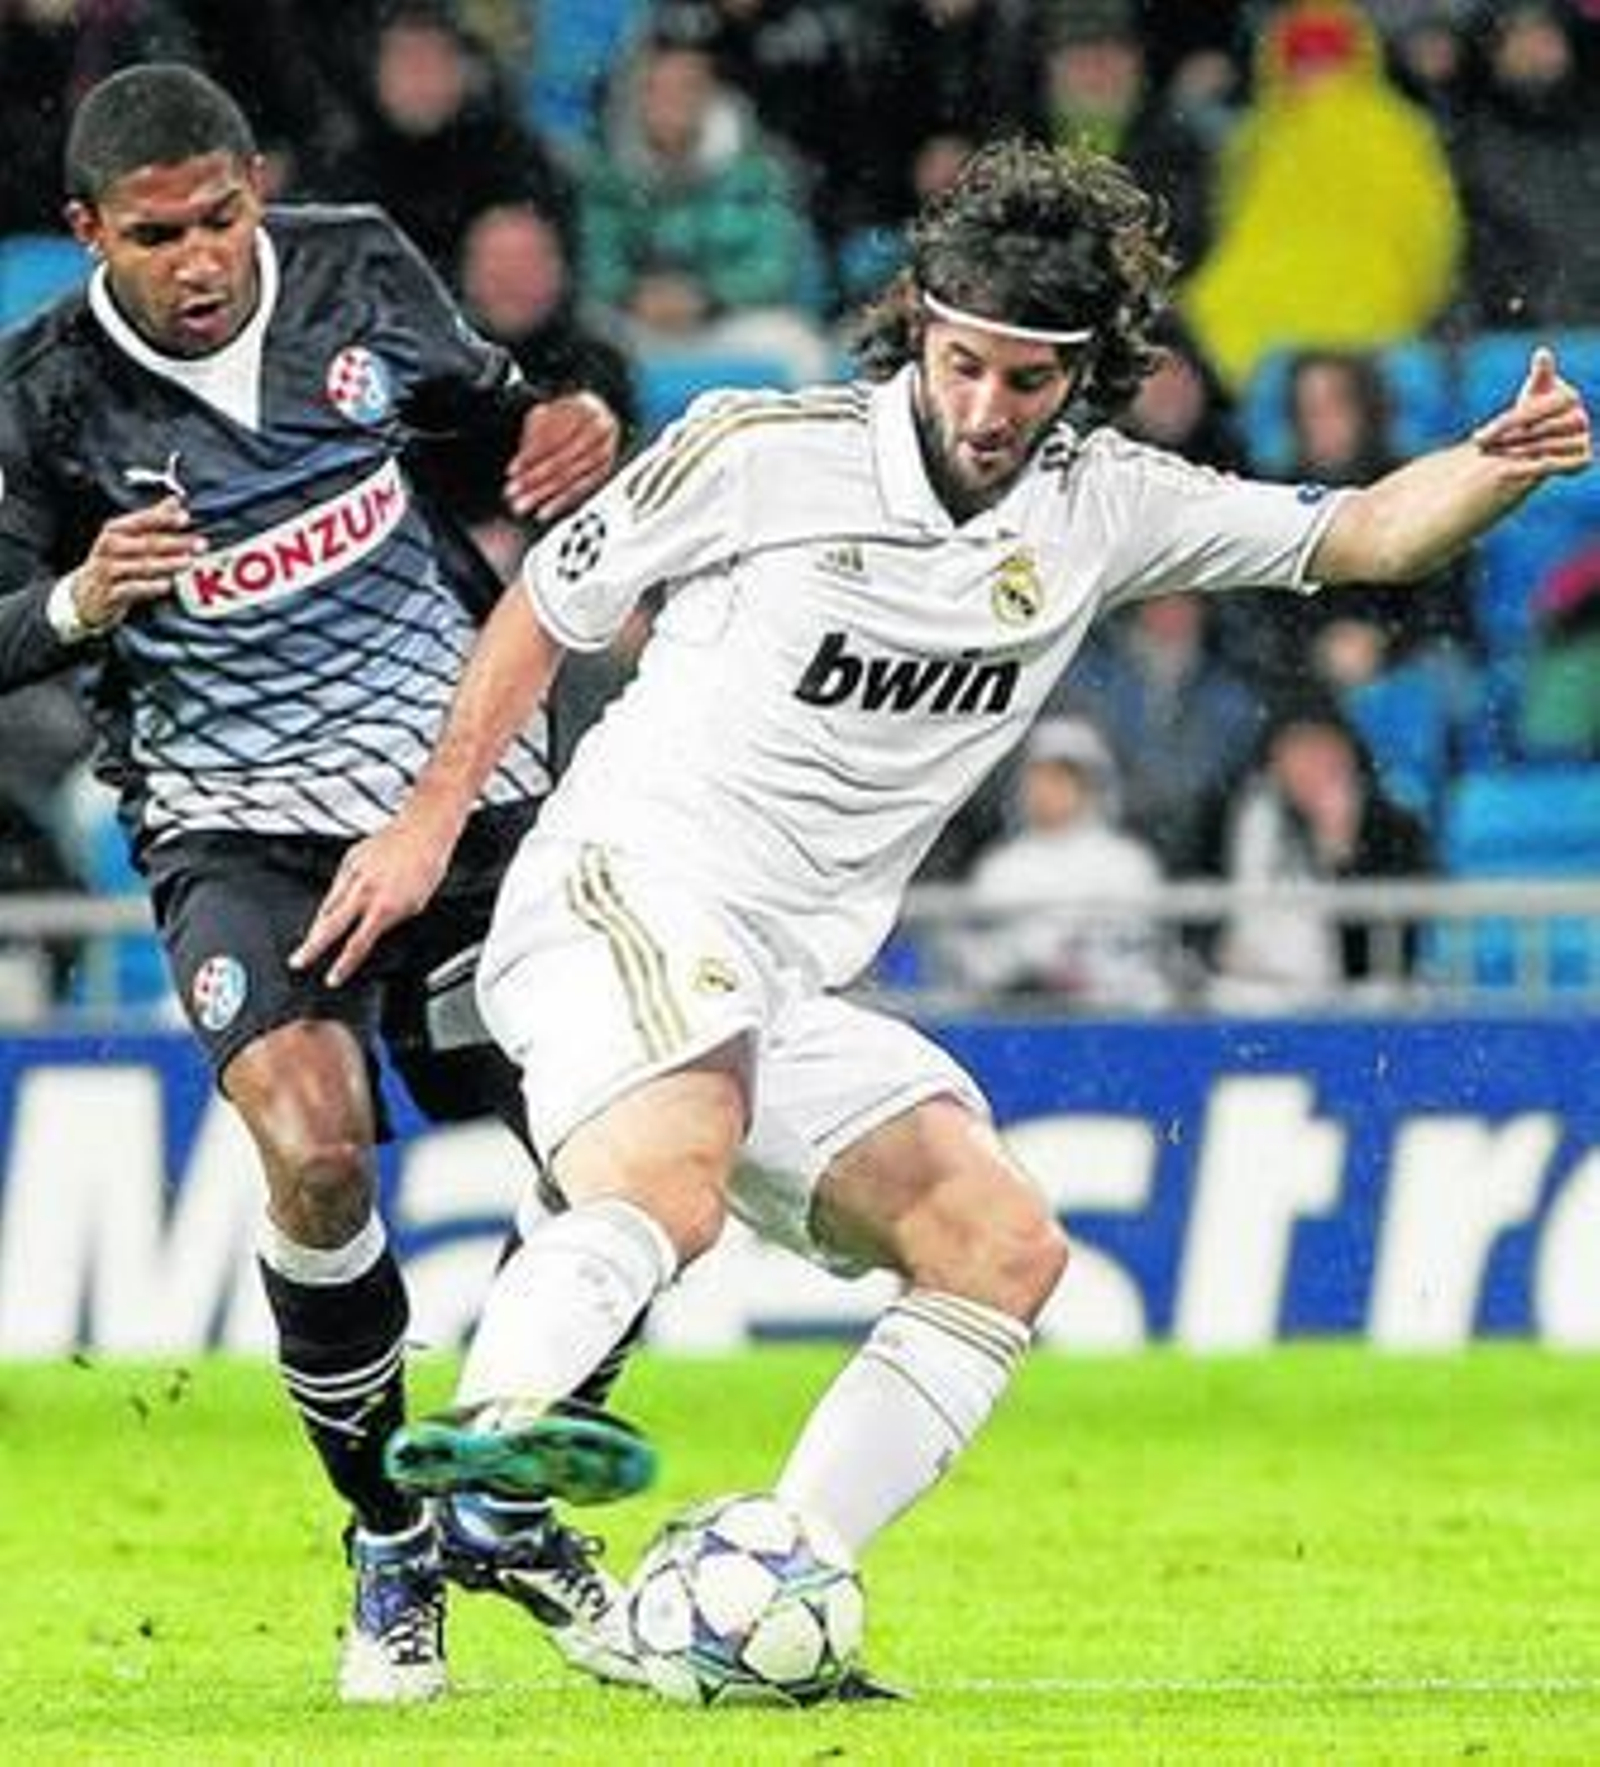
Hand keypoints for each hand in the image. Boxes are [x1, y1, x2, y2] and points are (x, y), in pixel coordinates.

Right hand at [73, 496, 204, 629]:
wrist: (85, 595)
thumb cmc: (113, 562)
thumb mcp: (127, 538)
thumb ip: (152, 519)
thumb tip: (175, 500)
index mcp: (114, 530)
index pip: (140, 521)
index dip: (163, 518)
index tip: (185, 517)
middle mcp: (109, 548)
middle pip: (146, 543)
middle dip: (175, 542)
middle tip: (199, 543)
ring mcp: (108, 571)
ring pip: (140, 566)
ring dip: (166, 563)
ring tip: (188, 561)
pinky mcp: (111, 594)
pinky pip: (131, 589)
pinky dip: (149, 587)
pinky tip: (166, 584)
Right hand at [288, 811, 455, 986]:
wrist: (423, 830)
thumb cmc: (426, 865)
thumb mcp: (416, 904)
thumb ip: (391, 920)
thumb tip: (374, 931)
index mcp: (383, 907)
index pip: (357, 945)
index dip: (343, 966)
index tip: (332, 978)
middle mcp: (364, 891)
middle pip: (329, 927)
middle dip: (311, 947)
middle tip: (297, 961)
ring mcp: (353, 873)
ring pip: (327, 905)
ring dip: (319, 925)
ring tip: (311, 939)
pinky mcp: (349, 859)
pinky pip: (335, 885)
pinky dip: (332, 898)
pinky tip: (331, 907)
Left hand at [504, 391, 619, 520]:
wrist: (598, 415)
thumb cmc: (567, 415)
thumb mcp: (547, 414)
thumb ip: (535, 432)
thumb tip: (521, 463)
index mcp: (583, 407)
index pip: (553, 436)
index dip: (530, 455)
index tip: (512, 471)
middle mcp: (599, 428)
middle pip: (563, 459)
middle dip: (534, 478)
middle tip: (514, 492)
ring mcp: (606, 451)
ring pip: (572, 478)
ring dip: (545, 494)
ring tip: (524, 504)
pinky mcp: (606, 469)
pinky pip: (582, 490)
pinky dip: (561, 503)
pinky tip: (545, 511)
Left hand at [1473, 346, 1592, 479]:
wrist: (1539, 439)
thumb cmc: (1533, 411)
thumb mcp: (1533, 391)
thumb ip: (1540, 374)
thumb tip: (1543, 353)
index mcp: (1569, 397)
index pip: (1533, 410)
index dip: (1505, 424)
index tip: (1475, 437)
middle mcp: (1581, 418)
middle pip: (1539, 430)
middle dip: (1507, 438)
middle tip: (1480, 445)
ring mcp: (1583, 439)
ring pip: (1544, 448)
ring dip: (1515, 452)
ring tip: (1491, 453)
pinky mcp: (1583, 459)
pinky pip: (1556, 466)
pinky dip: (1528, 469)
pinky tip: (1503, 472)